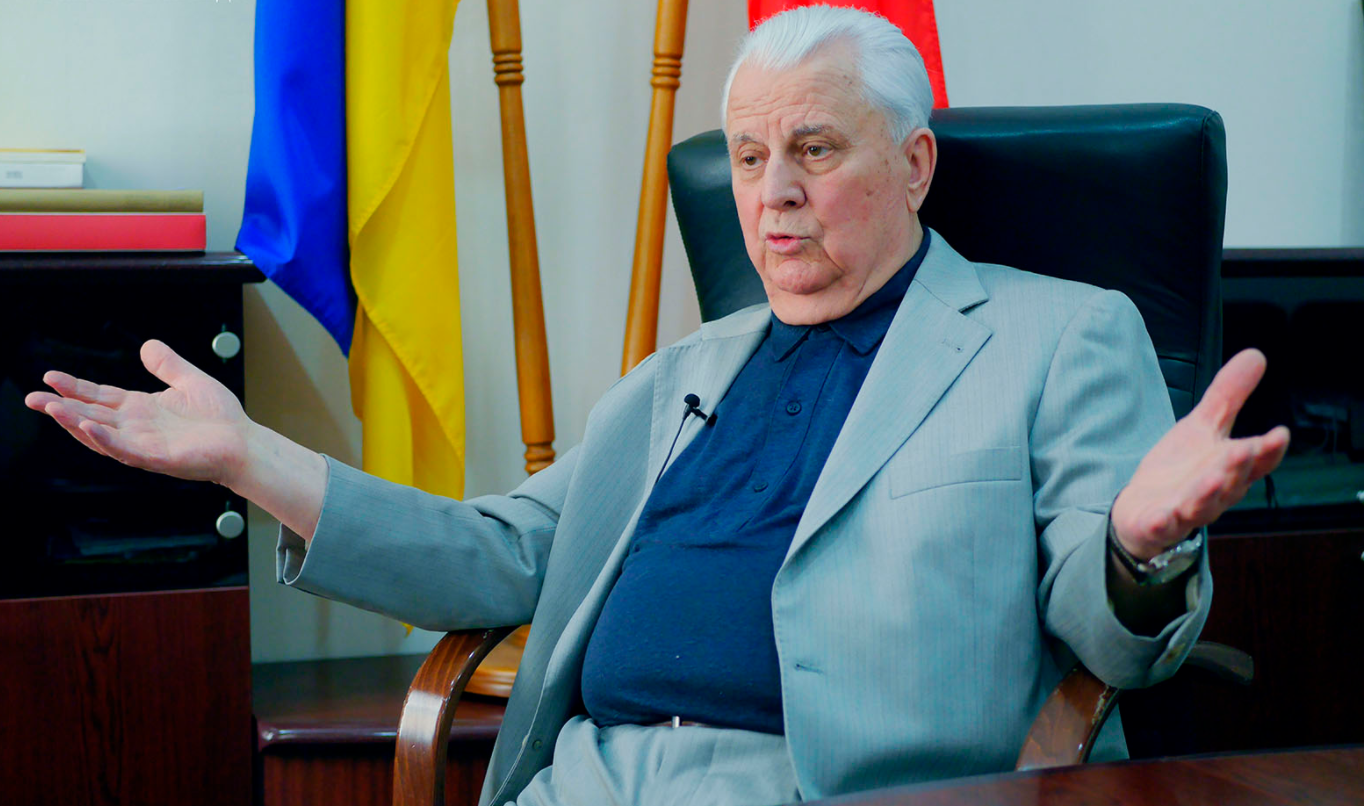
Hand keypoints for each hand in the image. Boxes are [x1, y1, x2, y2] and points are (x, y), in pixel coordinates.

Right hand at [25, 339, 250, 486]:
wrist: (245, 444)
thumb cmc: (221, 418)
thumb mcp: (190, 380)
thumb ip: (167, 364)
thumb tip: (147, 345)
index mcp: (141, 409)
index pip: (100, 397)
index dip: (75, 388)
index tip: (50, 377)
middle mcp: (137, 428)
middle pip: (91, 416)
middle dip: (61, 407)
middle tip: (32, 397)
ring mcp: (145, 445)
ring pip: (101, 435)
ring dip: (75, 423)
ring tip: (51, 409)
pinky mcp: (157, 459)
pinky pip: (126, 450)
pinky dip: (106, 441)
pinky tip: (89, 428)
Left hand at [1111, 348, 1289, 558]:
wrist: (1143, 511)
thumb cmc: (1181, 470)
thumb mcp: (1202, 427)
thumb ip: (1228, 396)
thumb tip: (1256, 355)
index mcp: (1229, 468)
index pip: (1256, 460)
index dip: (1268, 450)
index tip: (1279, 434)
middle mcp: (1215, 492)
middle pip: (1232, 480)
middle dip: (1239, 466)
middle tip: (1246, 449)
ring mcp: (1187, 510)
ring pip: (1203, 504)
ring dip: (1209, 493)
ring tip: (1214, 477)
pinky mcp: (1159, 524)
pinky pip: (1164, 525)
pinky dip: (1165, 521)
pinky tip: (1164, 515)